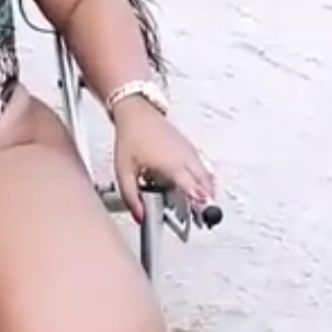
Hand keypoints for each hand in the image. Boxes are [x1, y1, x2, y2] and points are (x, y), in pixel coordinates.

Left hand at [113, 101, 215, 224]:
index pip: (191, 186)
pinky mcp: (189, 148)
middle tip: (205, 219)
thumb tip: (140, 215)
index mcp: (171, 164)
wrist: (136, 113)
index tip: (207, 213)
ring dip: (206, 191)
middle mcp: (184, 157)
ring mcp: (189, 151)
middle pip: (205, 184)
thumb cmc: (131, 137)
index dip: (200, 201)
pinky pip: (202, 167)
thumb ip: (131, 196)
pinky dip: (203, 180)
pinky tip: (195, 188)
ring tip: (201, 207)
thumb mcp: (124, 171)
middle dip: (207, 202)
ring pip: (206, 176)